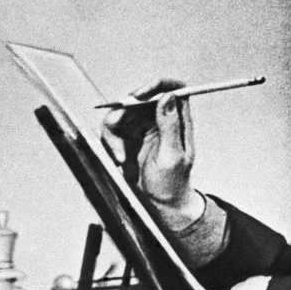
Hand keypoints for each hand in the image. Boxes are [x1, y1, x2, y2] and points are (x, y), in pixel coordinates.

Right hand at [102, 79, 203, 229]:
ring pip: (121, 113)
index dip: (157, 85)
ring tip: (121, 157)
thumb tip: (169, 97)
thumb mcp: (172, 156)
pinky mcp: (128, 137)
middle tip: (115, 122)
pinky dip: (111, 144)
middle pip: (139, 98)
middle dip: (124, 110)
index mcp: (179, 120)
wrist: (159, 204)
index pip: (174, 89)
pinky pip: (112, 130)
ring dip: (115, 134)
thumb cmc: (172, 183)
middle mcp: (161, 119)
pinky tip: (120, 161)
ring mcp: (143, 127)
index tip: (139, 95)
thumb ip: (170, 126)